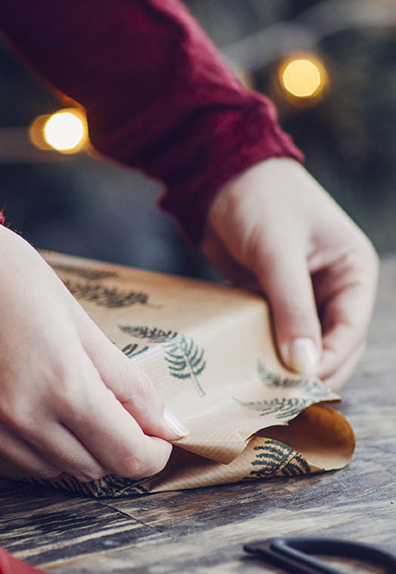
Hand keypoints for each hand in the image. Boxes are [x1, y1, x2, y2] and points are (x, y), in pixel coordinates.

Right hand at [0, 224, 184, 480]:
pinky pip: (15, 458)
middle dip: (115, 446)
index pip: (126, 456)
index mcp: (63, 384)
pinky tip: (31, 403)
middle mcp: (22, 417)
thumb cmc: (12, 280)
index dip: (152, 455)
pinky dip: (36, 443)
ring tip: (67, 401)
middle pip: (93, 469)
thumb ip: (127, 383)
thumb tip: (169, 427)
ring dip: (76, 448)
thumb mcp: (80, 323)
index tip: (157, 439)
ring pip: (54, 470)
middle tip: (114, 411)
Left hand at [201, 158, 378, 388]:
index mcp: (352, 271)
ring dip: (280, 364)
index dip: (328, 362)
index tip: (299, 387)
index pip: (350, 331)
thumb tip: (305, 365)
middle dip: (306, 371)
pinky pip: (269, 331)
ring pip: (298, 342)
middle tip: (277, 398)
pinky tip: (242, 366)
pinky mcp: (268, 296)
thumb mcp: (278, 254)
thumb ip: (292, 308)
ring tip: (258, 389)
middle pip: (328, 344)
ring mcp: (299, 294)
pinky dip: (259, 349)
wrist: (219, 175)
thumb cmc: (260, 201)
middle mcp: (332, 286)